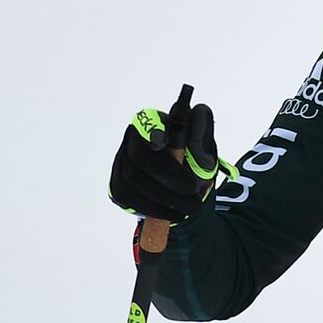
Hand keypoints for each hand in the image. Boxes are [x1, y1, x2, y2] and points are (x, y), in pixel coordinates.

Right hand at [108, 101, 224, 220]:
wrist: (187, 196)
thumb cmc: (196, 166)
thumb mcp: (205, 153)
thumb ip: (201, 135)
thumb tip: (198, 110)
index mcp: (156, 123)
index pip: (146, 121)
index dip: (153, 131)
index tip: (165, 143)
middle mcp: (134, 139)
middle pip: (139, 156)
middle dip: (167, 175)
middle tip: (192, 189)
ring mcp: (122, 162)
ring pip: (133, 180)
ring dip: (165, 196)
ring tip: (191, 206)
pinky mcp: (117, 185)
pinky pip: (129, 197)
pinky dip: (154, 208)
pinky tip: (173, 212)